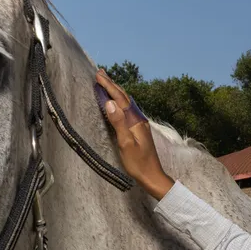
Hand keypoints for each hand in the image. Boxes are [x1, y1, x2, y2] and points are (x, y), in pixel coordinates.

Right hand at [95, 69, 174, 199]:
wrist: (152, 176)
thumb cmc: (138, 163)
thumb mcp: (126, 144)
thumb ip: (118, 123)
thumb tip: (110, 103)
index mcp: (136, 121)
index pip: (120, 99)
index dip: (109, 87)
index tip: (98, 75)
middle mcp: (139, 119)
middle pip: (124, 98)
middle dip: (112, 85)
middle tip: (101, 73)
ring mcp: (139, 124)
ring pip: (126, 103)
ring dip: (116, 91)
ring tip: (107, 82)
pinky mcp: (138, 129)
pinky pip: (127, 109)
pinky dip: (120, 101)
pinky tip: (117, 102)